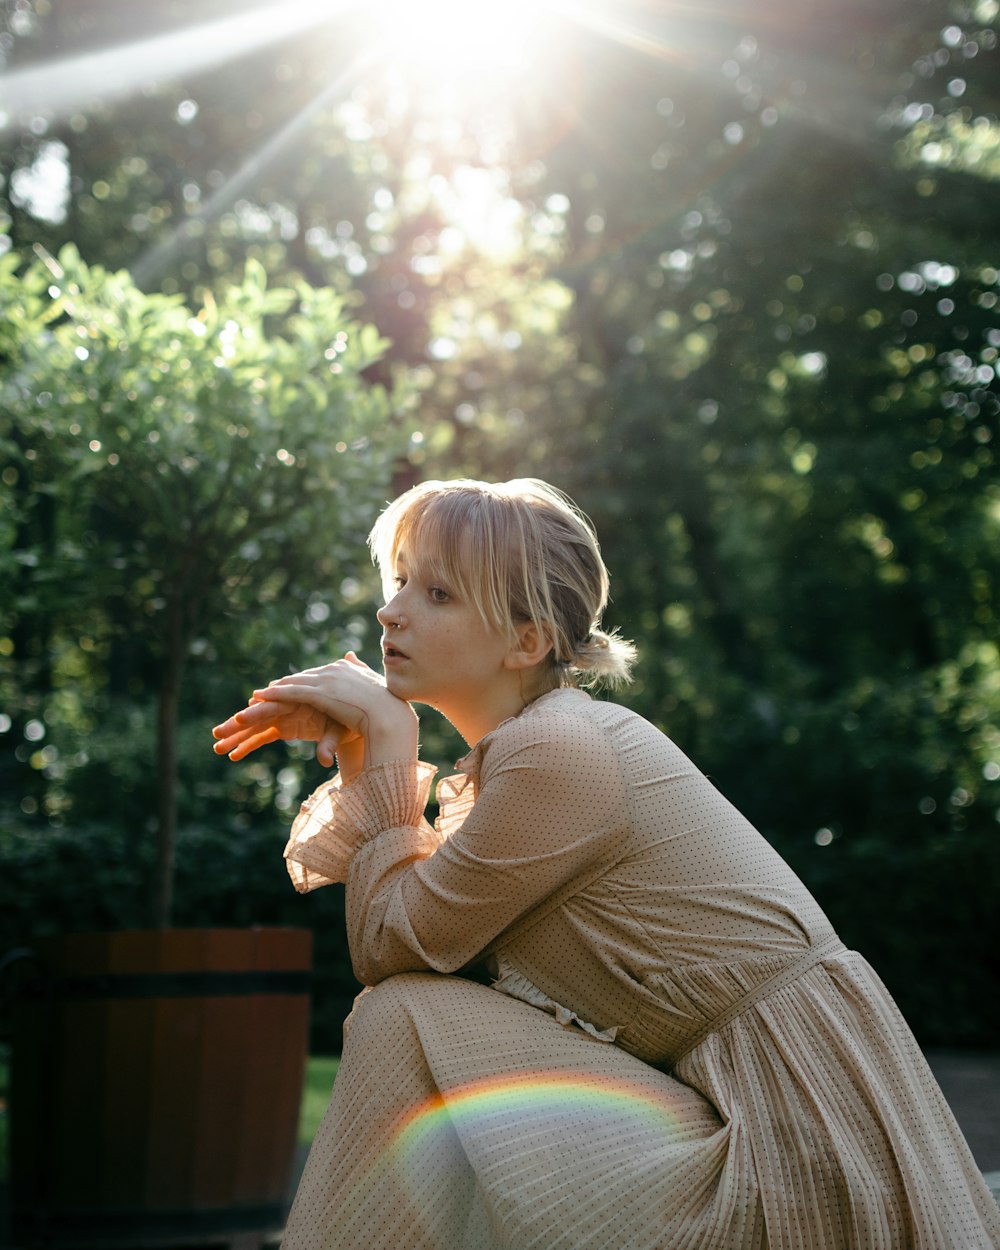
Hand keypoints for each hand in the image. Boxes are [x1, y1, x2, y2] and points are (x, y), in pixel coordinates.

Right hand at [213, 671, 359, 767]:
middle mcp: (288, 705)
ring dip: (236, 736)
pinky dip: (249, 745)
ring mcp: (284, 716)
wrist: (357, 717)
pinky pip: (263, 736)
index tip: (240, 716)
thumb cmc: (350, 718)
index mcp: (300, 697)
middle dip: (237, 724)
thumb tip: (325, 761)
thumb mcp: (342, 730)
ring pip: (256, 726)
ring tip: (216, 747)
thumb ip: (329, 744)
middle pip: (259, 714)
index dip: (258, 710)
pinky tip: (232, 755)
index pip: (276, 702)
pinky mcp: (284, 727)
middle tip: (217, 733)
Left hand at [251, 652, 417, 766]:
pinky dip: (275, 694)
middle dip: (281, 686)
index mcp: (345, 668)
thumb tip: (352, 655)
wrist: (389, 716)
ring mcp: (326, 679)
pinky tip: (261, 698)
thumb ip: (359, 669)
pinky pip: (292, 692)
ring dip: (272, 692)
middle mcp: (333, 669)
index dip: (299, 682)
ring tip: (255, 698)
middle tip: (263, 694)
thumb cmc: (386, 707)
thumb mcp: (371, 684)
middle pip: (301, 678)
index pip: (316, 675)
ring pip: (292, 684)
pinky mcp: (320, 692)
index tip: (285, 688)